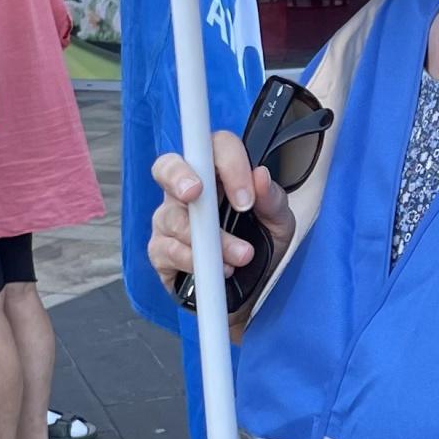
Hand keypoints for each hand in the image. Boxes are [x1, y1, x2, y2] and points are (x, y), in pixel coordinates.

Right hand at [148, 131, 293, 299]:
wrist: (252, 291)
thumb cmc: (261, 245)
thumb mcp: (278, 223)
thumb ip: (272, 200)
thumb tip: (260, 175)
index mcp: (217, 174)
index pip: (213, 147)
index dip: (228, 165)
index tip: (246, 200)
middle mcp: (186, 190)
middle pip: (167, 166)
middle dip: (179, 176)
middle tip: (196, 194)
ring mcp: (168, 219)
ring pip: (174, 218)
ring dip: (209, 239)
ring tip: (240, 257)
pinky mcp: (160, 251)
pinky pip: (167, 250)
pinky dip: (193, 261)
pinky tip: (218, 270)